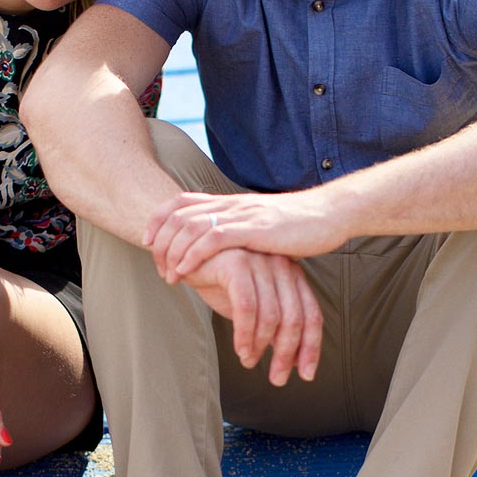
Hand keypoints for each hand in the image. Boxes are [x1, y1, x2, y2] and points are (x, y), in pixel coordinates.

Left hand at [145, 188, 347, 279]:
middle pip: (178, 214)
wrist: (329, 214)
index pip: (180, 201)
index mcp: (229, 201)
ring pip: (190, 226)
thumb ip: (238, 231)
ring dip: (172, 252)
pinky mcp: (254, 228)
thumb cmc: (297, 226)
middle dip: (159, 240)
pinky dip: (192, 255)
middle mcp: (230, 204)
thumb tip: (221, 246)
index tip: (147, 241)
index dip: (158, 219)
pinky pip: (213, 238)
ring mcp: (241, 214)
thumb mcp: (259, 225)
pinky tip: (183, 272)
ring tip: (167, 276)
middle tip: (155, 266)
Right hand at [182, 247, 322, 386]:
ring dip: (260, 347)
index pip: (312, 315)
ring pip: (271, 316)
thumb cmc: (220, 281)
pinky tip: (239, 349)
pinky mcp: (238, 264)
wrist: (186, 256)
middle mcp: (282, 266)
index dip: (311, 348)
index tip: (306, 375)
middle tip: (276, 379)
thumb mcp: (253, 306)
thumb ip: (273, 326)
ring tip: (248, 362)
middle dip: (286, 355)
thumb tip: (291, 359)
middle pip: (295, 319)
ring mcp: (261, 262)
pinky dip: (245, 334)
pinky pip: (247, 307)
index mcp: (292, 275)